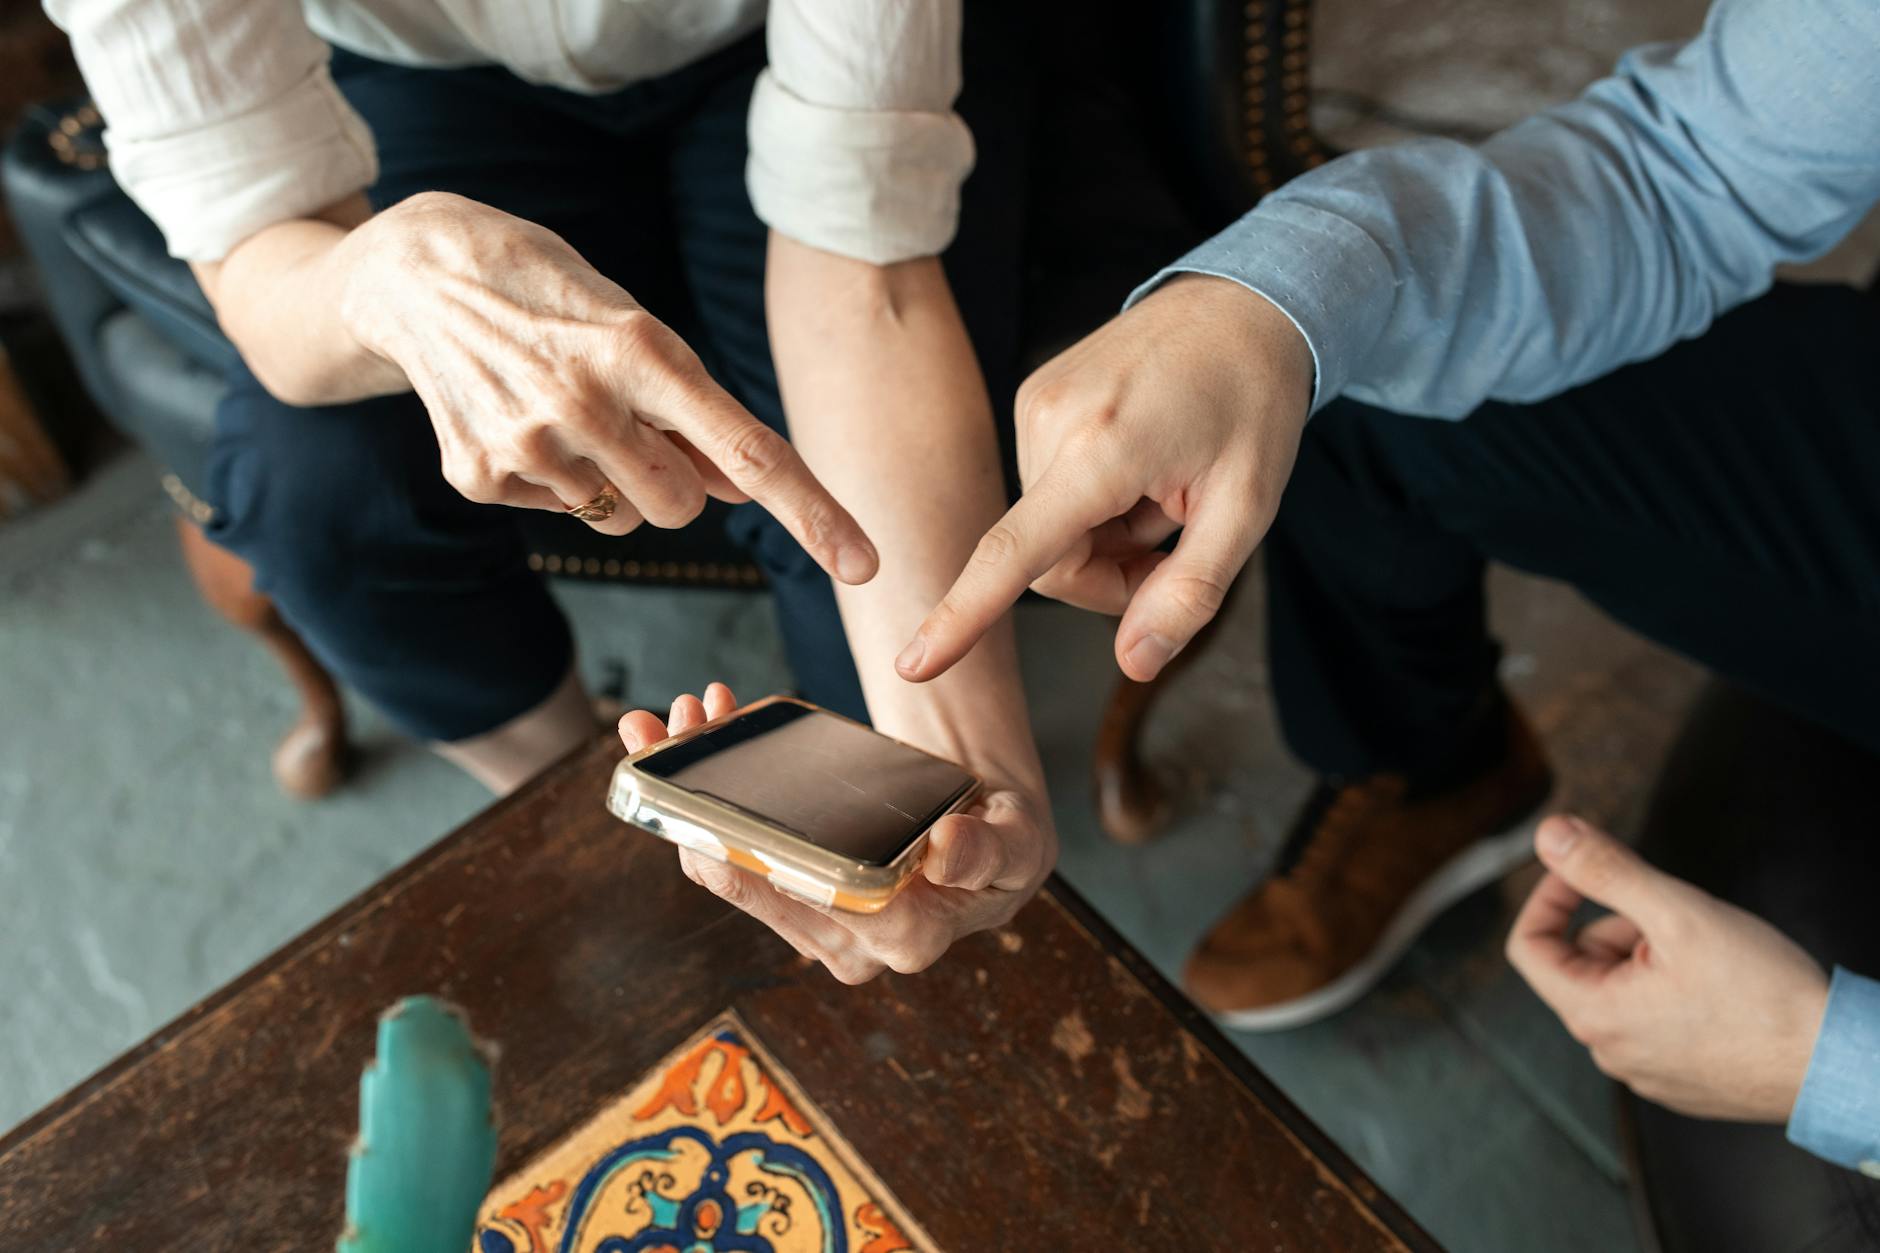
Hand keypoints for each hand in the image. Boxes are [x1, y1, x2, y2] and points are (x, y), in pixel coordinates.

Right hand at [336, 192, 875, 580]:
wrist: (420, 272)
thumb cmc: (556, 299)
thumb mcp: (635, 330)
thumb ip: (692, 413)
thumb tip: (744, 486)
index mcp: (643, 351)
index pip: (749, 450)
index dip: (814, 513)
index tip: (865, 564)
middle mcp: (585, 401)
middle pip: (682, 508)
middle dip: (675, 482)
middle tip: (632, 427)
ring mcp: (527, 443)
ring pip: (624, 519)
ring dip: (615, 482)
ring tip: (568, 413)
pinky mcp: (478, 475)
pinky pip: (560, 514)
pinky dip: (552, 480)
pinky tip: (519, 421)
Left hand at [618, 684, 1056, 982]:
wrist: (983, 835)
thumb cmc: (1003, 838)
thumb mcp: (1017, 841)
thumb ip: (990, 851)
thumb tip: (946, 848)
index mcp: (909, 938)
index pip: (826, 908)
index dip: (772, 859)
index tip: (734, 806)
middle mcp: (849, 945)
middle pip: (755, 883)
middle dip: (702, 806)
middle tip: (683, 728)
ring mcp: (810, 924)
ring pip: (725, 865)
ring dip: (688, 792)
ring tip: (676, 719)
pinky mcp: (786, 897)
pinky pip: (726, 853)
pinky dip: (699, 796)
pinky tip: (689, 738)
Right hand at [894, 274, 1312, 683]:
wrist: (1241, 303)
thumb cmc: (1253, 402)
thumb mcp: (1247, 509)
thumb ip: (1189, 593)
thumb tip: (1134, 664)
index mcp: (1102, 448)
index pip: (1013, 552)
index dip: (962, 616)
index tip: (913, 664)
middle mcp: (1050, 420)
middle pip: (1049, 560)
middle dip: (1109, 576)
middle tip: (1175, 548)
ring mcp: (1034, 402)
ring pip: (1046, 531)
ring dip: (1103, 537)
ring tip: (1163, 491)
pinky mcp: (1033, 396)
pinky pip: (1046, 490)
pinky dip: (1092, 501)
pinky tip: (1140, 468)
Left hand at [1506, 814, 1829, 1121]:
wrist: (1838, 1065)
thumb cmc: (1766, 996)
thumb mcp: (1677, 913)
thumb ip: (1606, 870)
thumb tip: (1551, 836)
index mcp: (1593, 1016)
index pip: (1529, 946)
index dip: (1549, 897)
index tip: (1583, 872)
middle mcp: (1611, 1052)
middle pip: (1581, 963)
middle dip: (1620, 926)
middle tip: (1677, 918)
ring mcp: (1647, 1070)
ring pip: (1621, 988)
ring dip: (1650, 956)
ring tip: (1711, 955)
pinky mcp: (1681, 1078)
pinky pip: (1654, 1018)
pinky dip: (1674, 990)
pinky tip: (1723, 987)